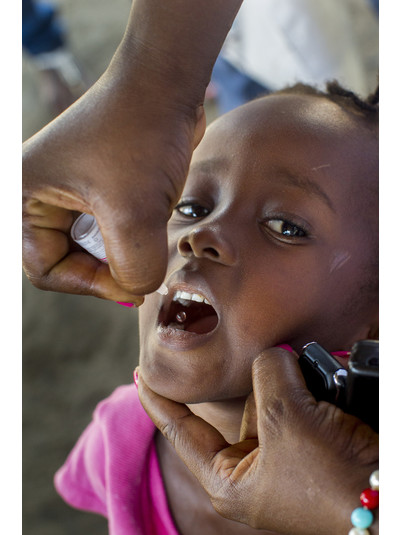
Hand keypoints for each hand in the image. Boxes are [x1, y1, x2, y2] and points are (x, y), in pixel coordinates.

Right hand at [22, 62, 204, 303]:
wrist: (165, 84)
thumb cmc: (140, 134)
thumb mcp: (134, 211)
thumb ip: (133, 267)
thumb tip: (138, 289)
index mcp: (23, 197)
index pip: (46, 270)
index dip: (91, 285)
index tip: (134, 284)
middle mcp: (39, 195)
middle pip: (68, 261)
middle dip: (108, 269)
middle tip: (143, 267)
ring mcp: (67, 191)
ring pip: (92, 248)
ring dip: (122, 251)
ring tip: (147, 234)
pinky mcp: (95, 187)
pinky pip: (107, 229)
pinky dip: (130, 236)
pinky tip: (150, 223)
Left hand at [138, 348, 378, 534]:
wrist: (386, 498)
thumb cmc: (328, 478)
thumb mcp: (285, 419)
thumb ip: (268, 375)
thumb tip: (275, 357)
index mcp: (230, 478)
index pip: (181, 430)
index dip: (159, 400)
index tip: (141, 373)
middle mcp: (253, 470)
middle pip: (239, 407)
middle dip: (255, 381)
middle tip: (270, 360)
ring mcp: (284, 459)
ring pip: (271, 400)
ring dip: (286, 381)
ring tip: (305, 376)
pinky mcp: (311, 446)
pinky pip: (297, 404)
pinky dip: (305, 387)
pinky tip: (321, 379)